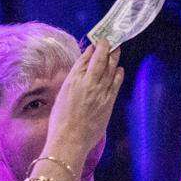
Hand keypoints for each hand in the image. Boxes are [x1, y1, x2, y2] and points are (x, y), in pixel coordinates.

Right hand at [45, 39, 124, 160]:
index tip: (96, 43)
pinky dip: (118, 73)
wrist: (69, 139)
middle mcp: (87, 83)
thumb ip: (73, 83)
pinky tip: (119, 68)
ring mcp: (99, 91)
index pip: (84, 60)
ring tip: (117, 50)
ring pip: (110, 68)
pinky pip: (116, 82)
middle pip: (99, 60)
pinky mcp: (108, 101)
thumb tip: (82, 73)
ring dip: (114, 57)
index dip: (91, 50)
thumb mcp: (62, 97)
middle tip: (110, 40)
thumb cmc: (60, 121)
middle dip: (106, 47)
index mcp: (71, 81)